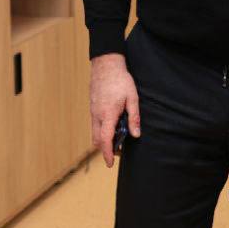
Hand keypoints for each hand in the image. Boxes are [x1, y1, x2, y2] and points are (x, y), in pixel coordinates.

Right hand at [90, 53, 139, 168]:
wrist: (106, 64)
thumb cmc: (120, 79)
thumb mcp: (132, 98)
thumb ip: (134, 117)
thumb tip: (136, 134)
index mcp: (107, 114)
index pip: (105, 139)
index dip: (108, 153)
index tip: (110, 163)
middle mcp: (97, 114)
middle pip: (97, 140)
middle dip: (105, 149)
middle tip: (118, 152)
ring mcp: (93, 110)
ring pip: (94, 132)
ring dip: (103, 139)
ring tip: (117, 138)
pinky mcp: (92, 106)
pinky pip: (94, 124)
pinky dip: (101, 130)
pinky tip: (112, 125)